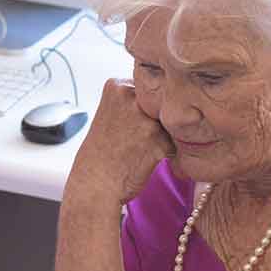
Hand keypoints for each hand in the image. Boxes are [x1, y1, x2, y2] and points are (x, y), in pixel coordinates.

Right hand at [68, 79, 175, 206]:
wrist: (94, 185)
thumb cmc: (103, 153)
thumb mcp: (111, 113)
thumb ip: (135, 100)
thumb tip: (173, 96)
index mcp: (116, 85)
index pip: (149, 88)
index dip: (144, 109)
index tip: (129, 124)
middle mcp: (131, 96)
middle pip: (161, 102)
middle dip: (154, 120)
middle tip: (134, 139)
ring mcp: (145, 117)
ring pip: (170, 122)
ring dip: (162, 136)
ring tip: (139, 149)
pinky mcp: (159, 140)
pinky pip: (175, 142)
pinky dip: (166, 152)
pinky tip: (146, 158)